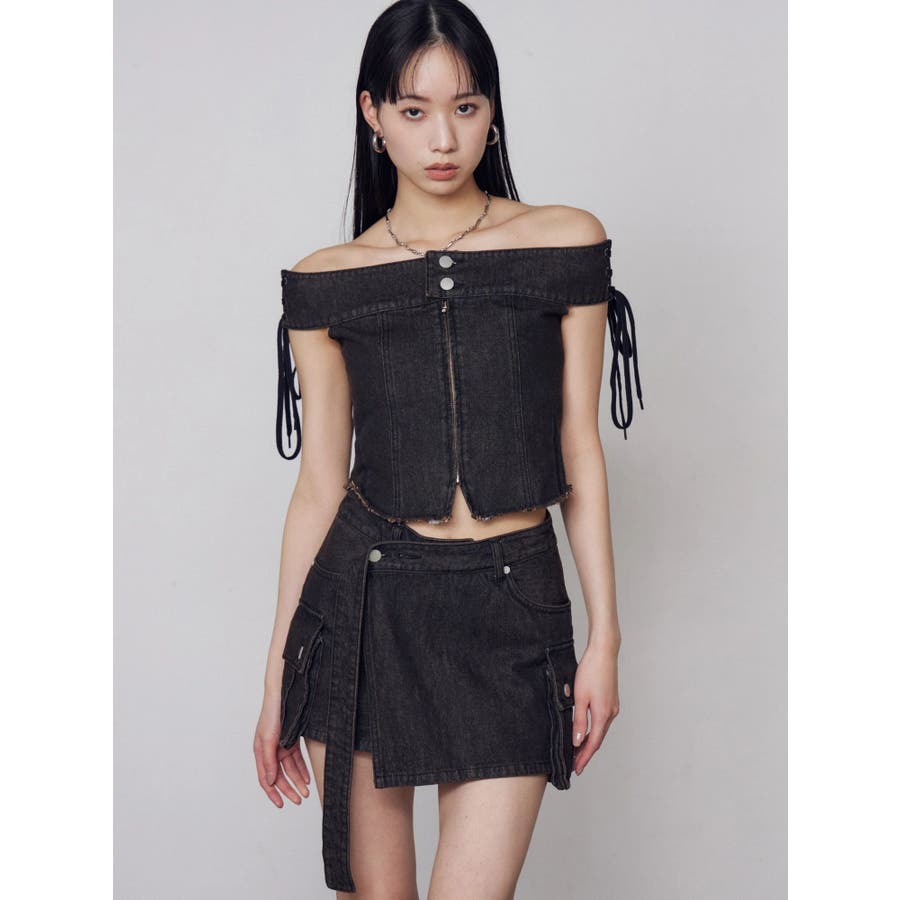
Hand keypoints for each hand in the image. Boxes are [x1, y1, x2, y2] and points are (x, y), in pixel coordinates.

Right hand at [253, 694, 312, 806]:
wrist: (284, 693)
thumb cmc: (272, 713)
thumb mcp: (268, 739)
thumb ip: (268, 761)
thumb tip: (270, 782)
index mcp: (260, 752)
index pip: (265, 779)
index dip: (273, 793)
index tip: (281, 805)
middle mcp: (269, 751)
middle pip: (279, 776)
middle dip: (289, 789)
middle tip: (299, 800)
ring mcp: (281, 745)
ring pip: (290, 769)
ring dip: (297, 781)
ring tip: (306, 792)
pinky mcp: (291, 740)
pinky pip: (296, 759)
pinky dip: (302, 769)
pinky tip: (308, 778)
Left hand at [571, 641, 619, 775]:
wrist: (604, 652)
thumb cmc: (590, 671)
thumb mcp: (580, 697)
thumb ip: (579, 721)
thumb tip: (577, 742)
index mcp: (603, 715)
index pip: (593, 744)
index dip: (584, 758)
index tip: (576, 769)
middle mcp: (611, 713)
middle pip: (597, 739)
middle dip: (586, 753)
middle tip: (574, 765)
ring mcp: (613, 707)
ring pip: (600, 731)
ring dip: (590, 742)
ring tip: (577, 751)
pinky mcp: (611, 701)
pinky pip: (602, 721)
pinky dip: (594, 730)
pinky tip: (586, 731)